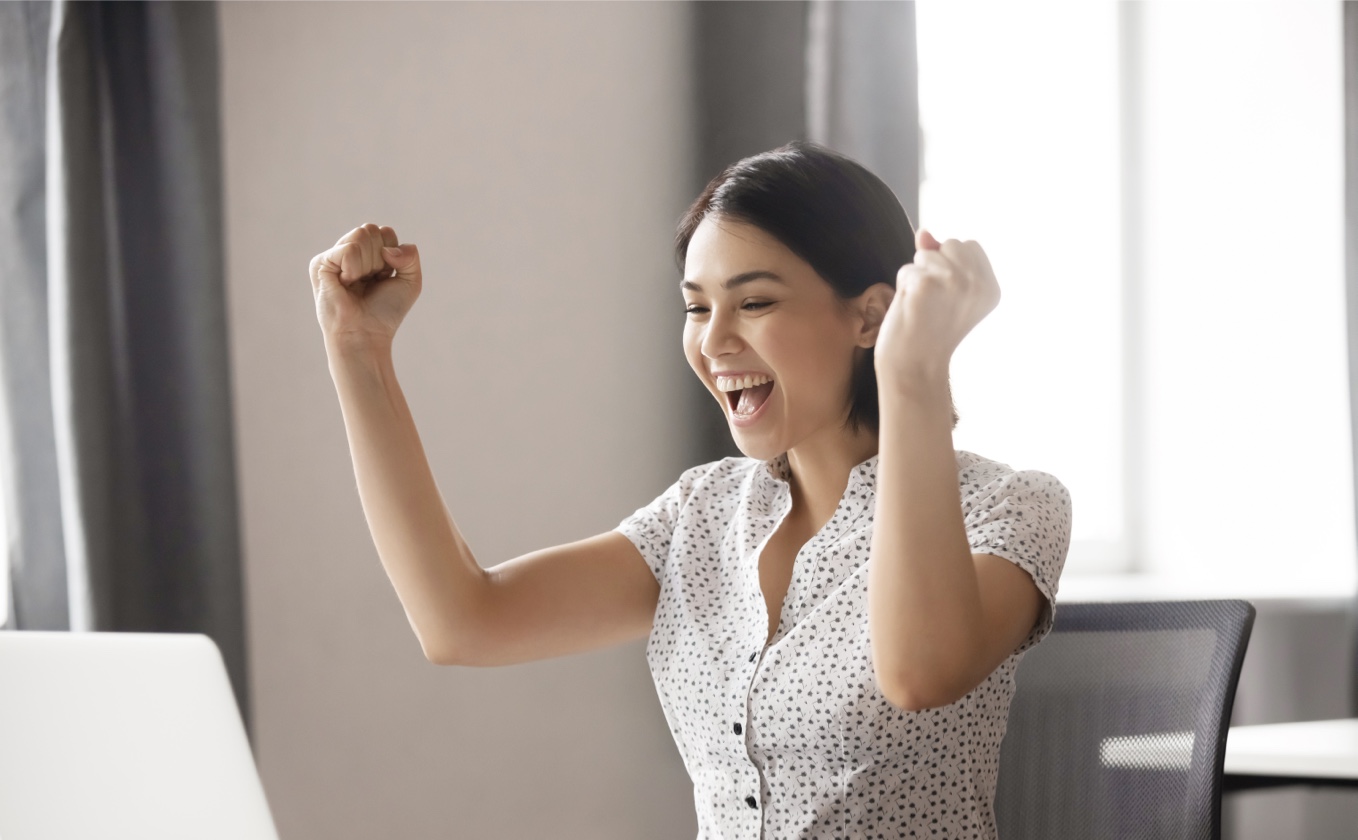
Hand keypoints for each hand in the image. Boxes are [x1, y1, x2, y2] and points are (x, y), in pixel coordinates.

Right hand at [309, 223, 422, 351]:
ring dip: (368, 265)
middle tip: (370, 282)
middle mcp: (349, 250)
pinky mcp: (320, 263)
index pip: (385, 232)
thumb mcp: (411, 281)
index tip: (384, 278)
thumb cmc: (385, 311)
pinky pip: (349, 250)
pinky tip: (346, 284)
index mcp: (368, 252)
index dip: (392, 256)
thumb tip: (388, 249)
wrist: (366, 334)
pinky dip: (355, 269)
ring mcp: (334, 256)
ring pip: (361, 235)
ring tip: (357, 284)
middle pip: (371, 230)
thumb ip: (411, 255)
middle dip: (379, 260)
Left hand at [875, 228, 999, 387]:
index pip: (970, 246)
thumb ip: (940, 257)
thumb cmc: (928, 330)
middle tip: (934, 303)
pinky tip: (911, 310)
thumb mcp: (944, 291)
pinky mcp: (925, 283)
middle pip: (951, 243)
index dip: (951, 265)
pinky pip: (907, 270)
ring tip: (922, 307)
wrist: (914, 366)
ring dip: (916, 277)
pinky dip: (903, 288)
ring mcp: (953, 281)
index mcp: (991, 287)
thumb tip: (924, 232)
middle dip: (935, 266)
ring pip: (926, 254)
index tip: (948, 298)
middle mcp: (977, 283)